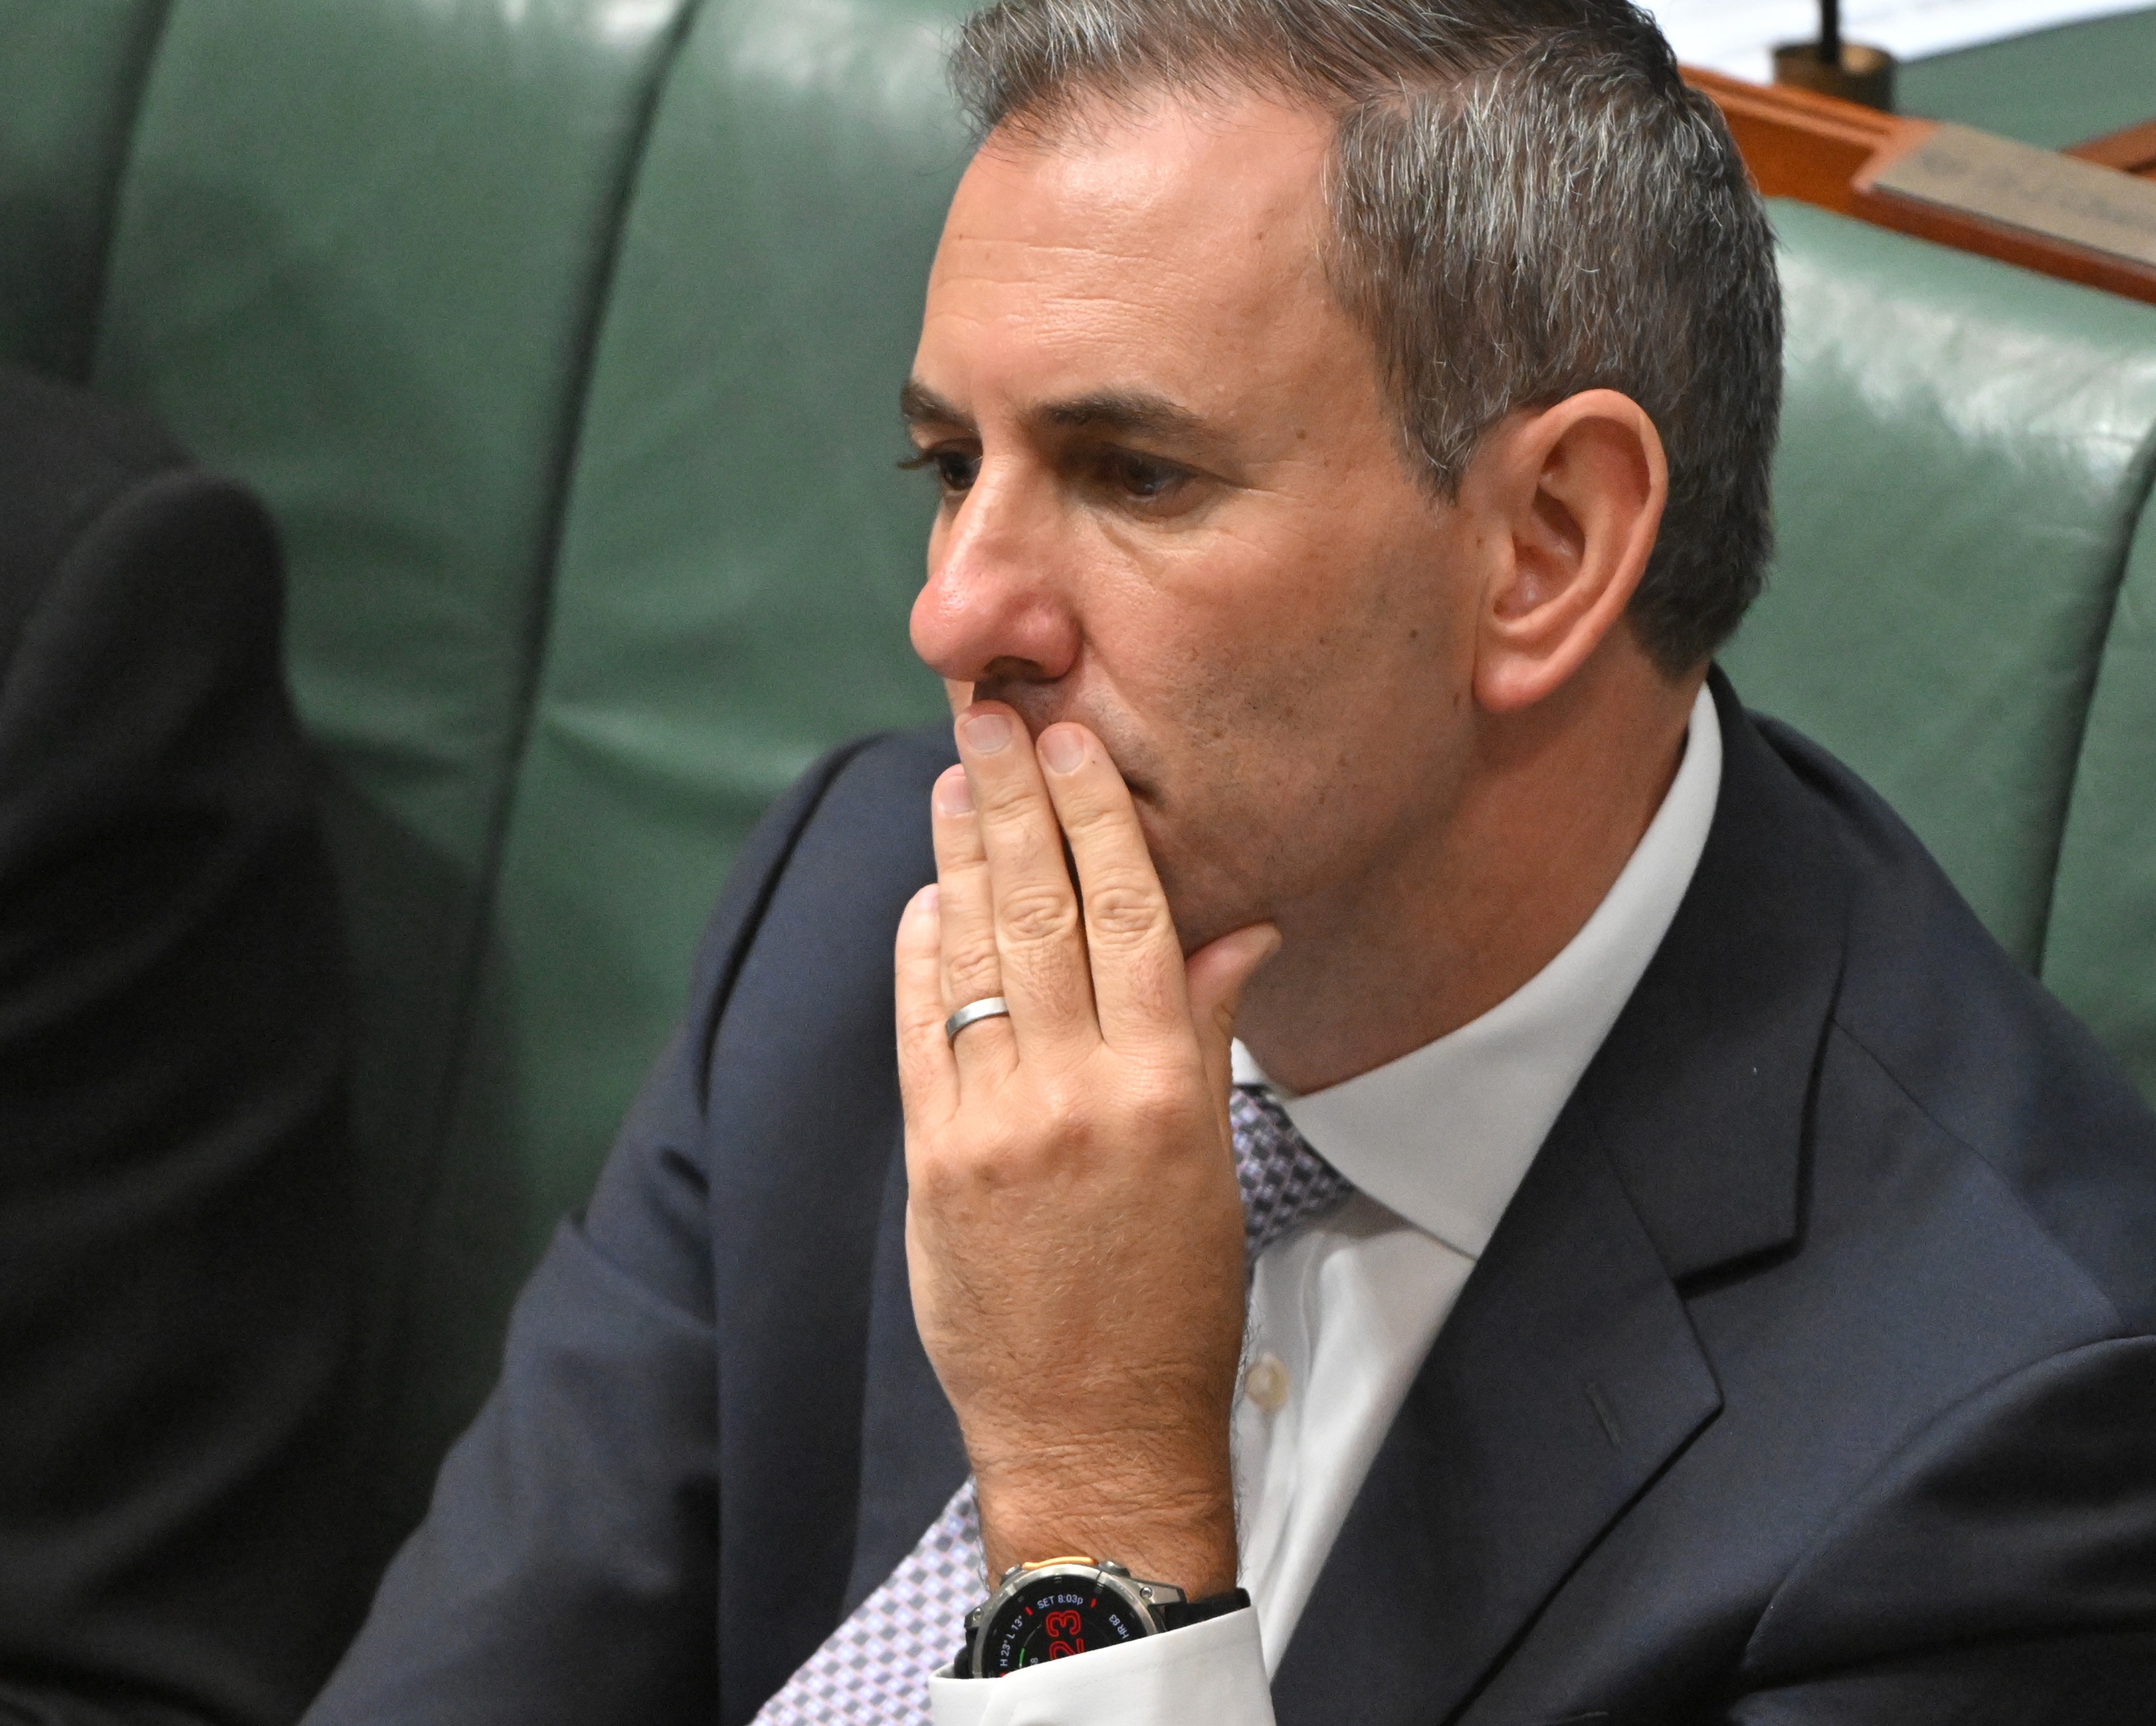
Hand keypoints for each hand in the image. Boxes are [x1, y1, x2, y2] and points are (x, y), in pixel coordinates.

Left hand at [894, 705, 1279, 1598]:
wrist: (1095, 1435)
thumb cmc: (1173, 1307)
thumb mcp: (1213, 1166)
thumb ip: (1206, 1034)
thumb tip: (1234, 930)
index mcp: (1166, 1089)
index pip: (1130, 913)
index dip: (1094, 817)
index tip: (1069, 743)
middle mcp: (1077, 1094)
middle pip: (1040, 911)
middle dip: (1010, 804)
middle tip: (986, 719)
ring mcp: (993, 1128)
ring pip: (972, 957)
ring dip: (957, 858)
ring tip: (950, 782)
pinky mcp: (932, 1165)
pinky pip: (920, 1032)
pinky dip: (921, 955)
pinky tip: (927, 898)